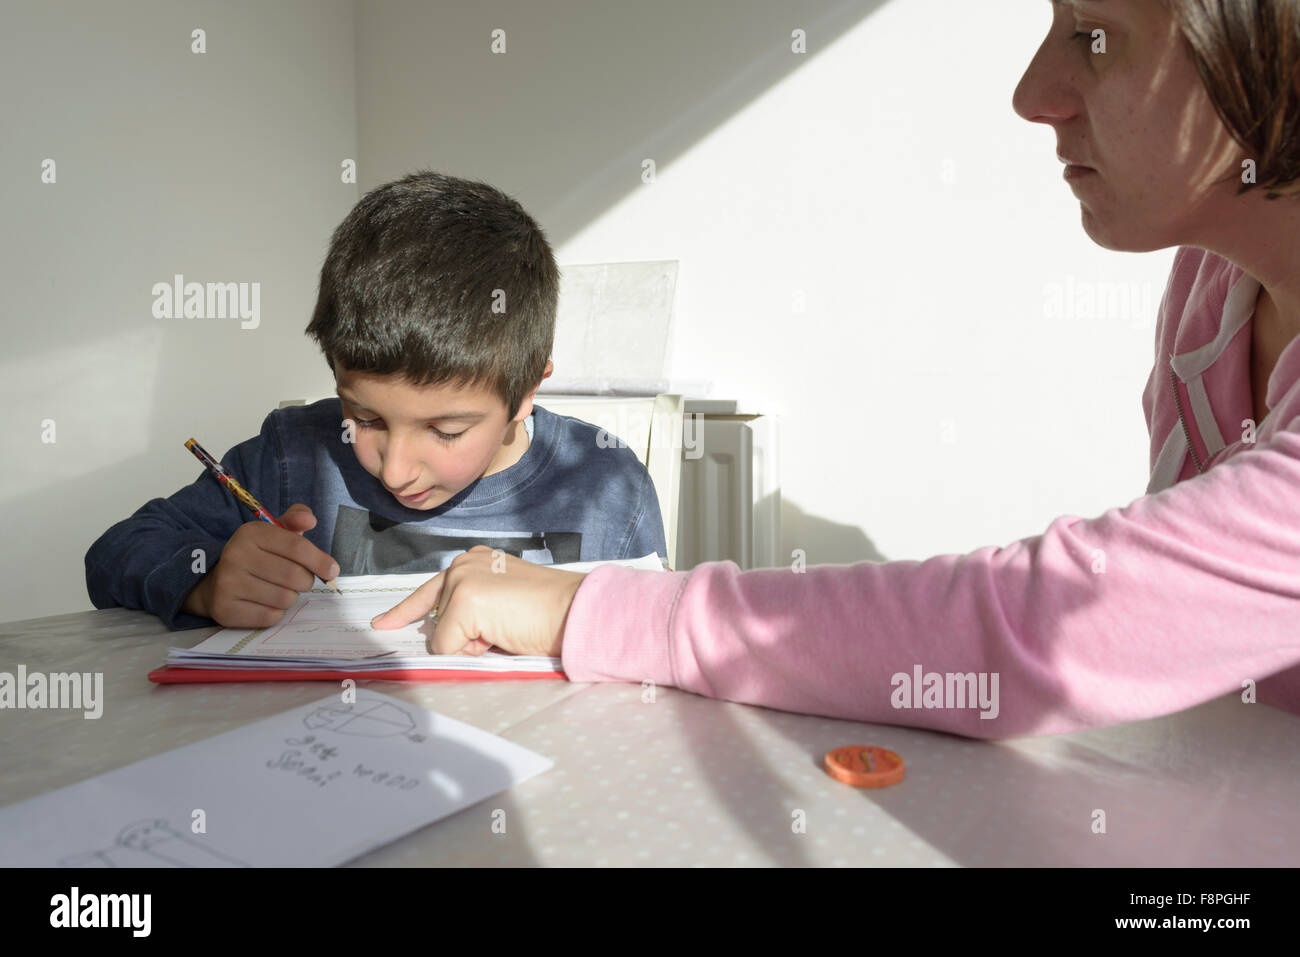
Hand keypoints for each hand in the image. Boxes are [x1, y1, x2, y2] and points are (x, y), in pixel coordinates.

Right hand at [183, 504, 339, 627]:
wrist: (216, 581)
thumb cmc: (257, 556)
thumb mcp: (273, 533)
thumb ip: (295, 520)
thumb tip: (310, 520)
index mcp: (251, 533)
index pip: (297, 547)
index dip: (321, 561)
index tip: (332, 570)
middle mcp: (236, 556)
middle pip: (294, 576)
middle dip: (305, 581)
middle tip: (300, 580)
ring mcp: (228, 584)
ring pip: (285, 598)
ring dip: (290, 597)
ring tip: (279, 590)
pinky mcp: (226, 610)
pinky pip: (270, 616)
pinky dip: (276, 613)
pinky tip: (265, 603)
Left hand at [370, 545, 586, 657]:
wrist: (574, 610)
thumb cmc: (547, 612)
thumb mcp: (503, 601)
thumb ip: (473, 608)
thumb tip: (444, 638)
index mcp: (475, 560)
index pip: (430, 590)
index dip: (404, 612)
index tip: (382, 623)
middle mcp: (463, 564)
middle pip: (436, 619)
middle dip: (462, 636)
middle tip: (503, 628)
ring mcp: (461, 581)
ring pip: (443, 635)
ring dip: (472, 643)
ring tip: (507, 628)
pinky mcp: (464, 602)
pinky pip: (448, 646)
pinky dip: (472, 651)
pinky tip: (501, 634)